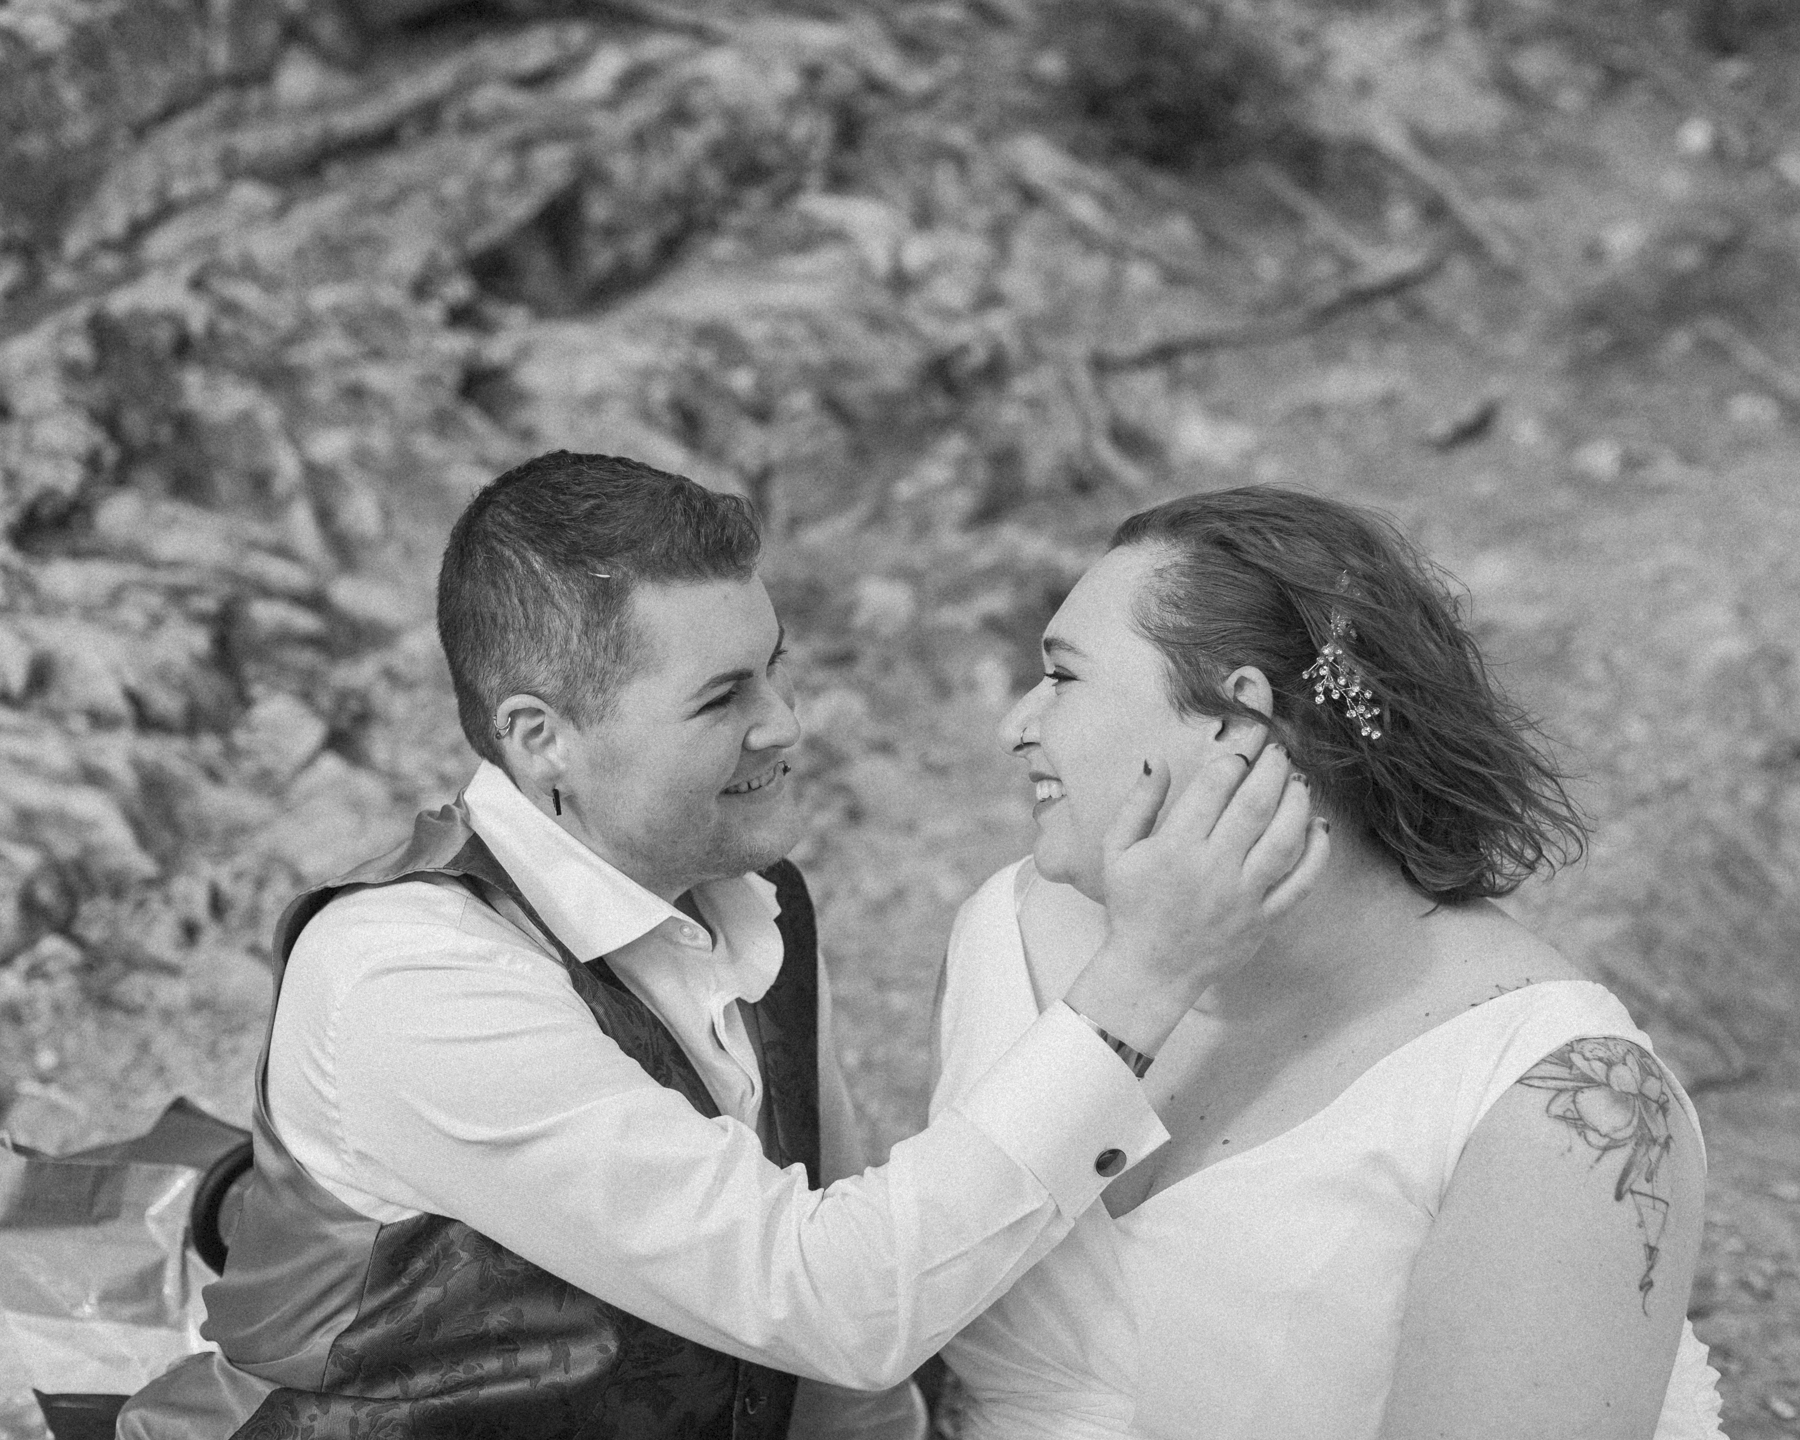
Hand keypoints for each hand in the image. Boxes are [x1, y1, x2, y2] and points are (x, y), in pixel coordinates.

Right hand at [1063, 747, 1326, 1056]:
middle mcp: (1213, 868)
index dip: (1234, 758)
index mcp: (1175, 847)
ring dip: (1297, 802)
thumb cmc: (1131, 906)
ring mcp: (1244, 895)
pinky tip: (1318, 826)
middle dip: (1272, 768)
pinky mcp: (1265, 919)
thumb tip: (1156, 760)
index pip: (1214, 786)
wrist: (1151, 971)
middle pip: (1255, 804)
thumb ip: (1138, 804)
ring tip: (1298, 780)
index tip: (1242, 748)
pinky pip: (1301, 882)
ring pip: (1284, 838)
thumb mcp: (1117, 851)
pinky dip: (1316, 851)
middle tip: (1279, 750)